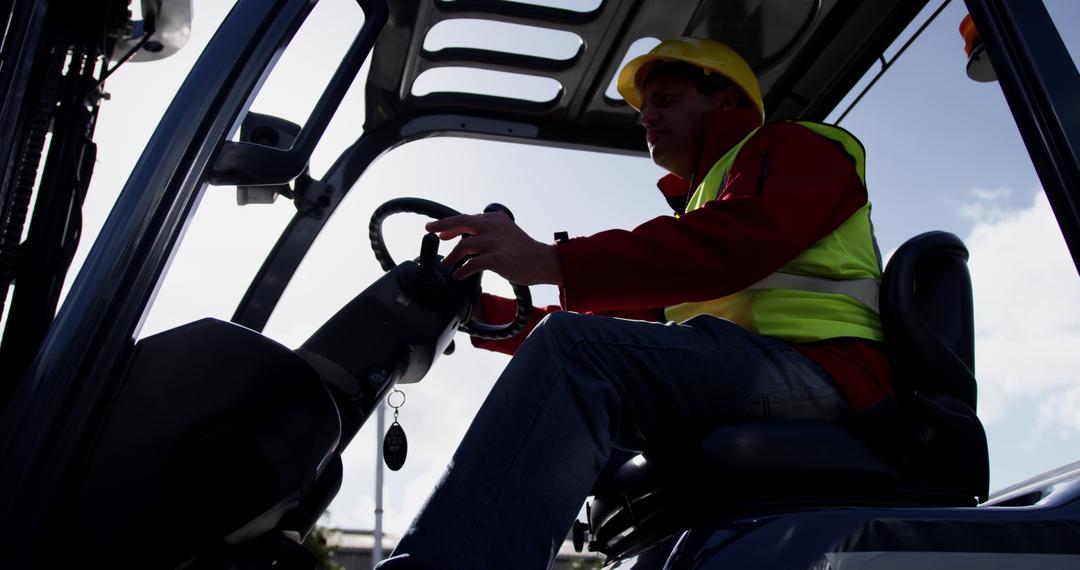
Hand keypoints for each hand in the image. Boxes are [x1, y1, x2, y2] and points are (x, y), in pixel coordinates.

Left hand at [425, 211, 562, 285]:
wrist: (543, 261)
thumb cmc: (523, 250)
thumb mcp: (505, 232)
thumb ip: (488, 231)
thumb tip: (465, 238)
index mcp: (495, 219)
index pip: (467, 218)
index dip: (450, 224)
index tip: (439, 231)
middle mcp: (494, 227)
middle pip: (462, 222)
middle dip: (442, 226)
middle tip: (428, 230)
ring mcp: (496, 242)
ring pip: (465, 245)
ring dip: (452, 256)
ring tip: (447, 264)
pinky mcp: (498, 259)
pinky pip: (473, 264)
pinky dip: (463, 270)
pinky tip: (458, 275)